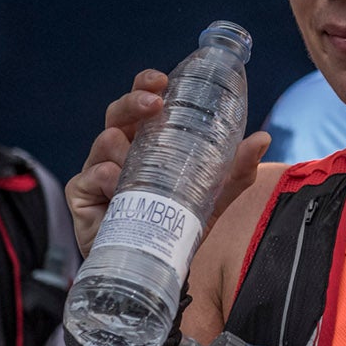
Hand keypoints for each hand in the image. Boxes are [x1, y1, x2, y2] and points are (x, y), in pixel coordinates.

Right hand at [66, 71, 271, 257]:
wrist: (159, 265)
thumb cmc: (178, 221)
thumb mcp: (213, 195)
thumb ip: (237, 169)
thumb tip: (262, 139)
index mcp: (146, 140)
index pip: (143, 102)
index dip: (146, 85)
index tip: (162, 80)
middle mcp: (120, 149)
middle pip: (118, 113)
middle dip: (133, 102)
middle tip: (154, 105)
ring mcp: (98, 170)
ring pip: (103, 142)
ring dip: (122, 147)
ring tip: (137, 162)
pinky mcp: (83, 195)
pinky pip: (90, 177)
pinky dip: (106, 177)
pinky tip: (117, 185)